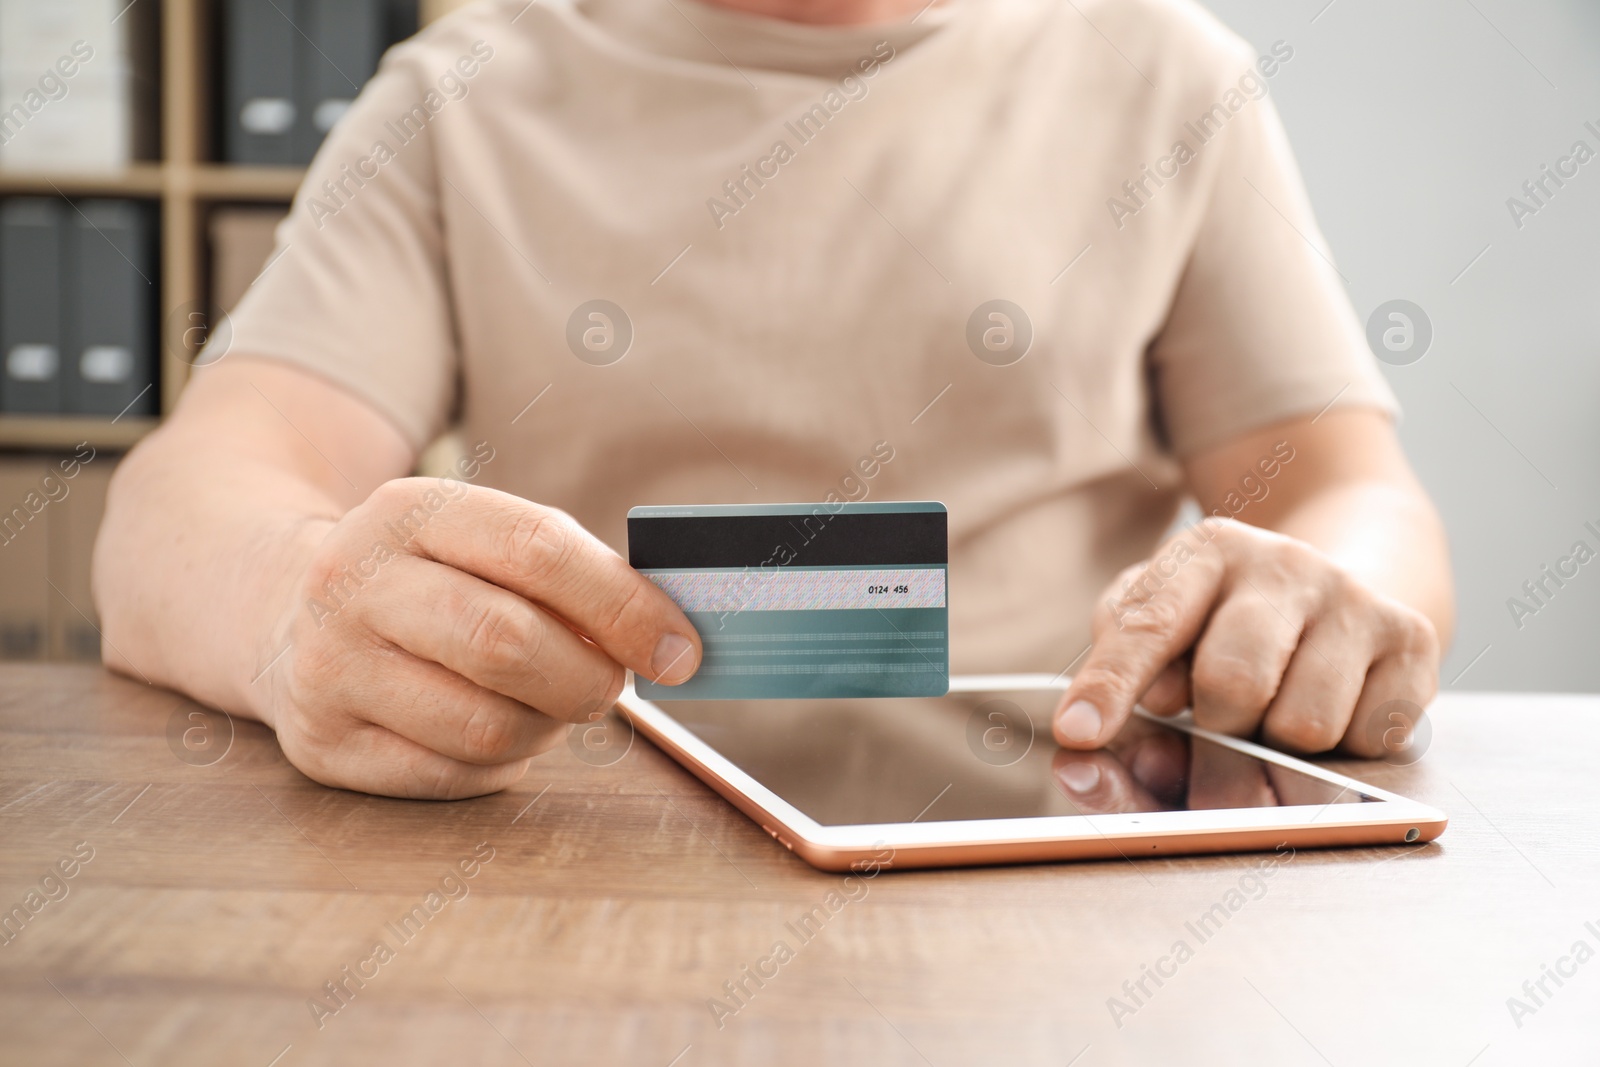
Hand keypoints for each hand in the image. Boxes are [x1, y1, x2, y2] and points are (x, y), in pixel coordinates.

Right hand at [260, 478, 701, 797]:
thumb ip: (570, 573)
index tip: (681, 650)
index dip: (625, 605)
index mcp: (413, 510)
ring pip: (486, 724)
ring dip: (546, 726)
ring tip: (545, 703)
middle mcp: (356, 581)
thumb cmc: (427, 577)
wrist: (279, 610)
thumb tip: (671, 639)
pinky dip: (499, 763)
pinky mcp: (323, 744)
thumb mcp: (480, 541)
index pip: (538, 550)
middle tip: (612, 687)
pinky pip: (451, 775)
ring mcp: (330, 666)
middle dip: (588, 678)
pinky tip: (491, 731)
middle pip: (509, 643)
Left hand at [1052, 519, 1439, 757]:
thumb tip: (1089, 738)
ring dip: (1281, 742)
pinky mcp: (1413, 640)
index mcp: (1207, 550)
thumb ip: (1119, 671)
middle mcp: (1284, 563)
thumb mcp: (1159, 624)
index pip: (1149, 625)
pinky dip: (1342, 744)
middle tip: (1221, 724)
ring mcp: (1354, 599)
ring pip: (1305, 724)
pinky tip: (1332, 705)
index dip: (1111, 686)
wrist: (1341, 586)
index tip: (1079, 732)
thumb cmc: (1223, 621)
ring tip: (1277, 707)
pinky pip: (1369, 737)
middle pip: (1234, 684)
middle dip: (1216, 729)